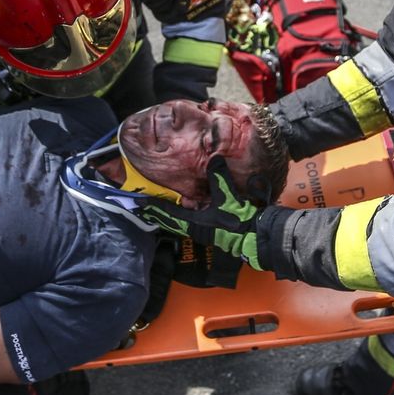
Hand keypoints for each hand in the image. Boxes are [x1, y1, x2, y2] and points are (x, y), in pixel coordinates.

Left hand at [141, 157, 263, 270]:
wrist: (255, 237)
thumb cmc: (239, 221)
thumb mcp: (228, 196)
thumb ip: (219, 177)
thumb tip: (214, 157)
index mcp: (193, 222)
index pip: (166, 213)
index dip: (152, 207)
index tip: (138, 203)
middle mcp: (193, 229)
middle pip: (168, 220)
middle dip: (154, 213)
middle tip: (140, 208)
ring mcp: (201, 232)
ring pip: (177, 223)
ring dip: (166, 215)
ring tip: (155, 208)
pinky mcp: (209, 232)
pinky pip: (187, 223)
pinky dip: (179, 216)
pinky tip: (182, 211)